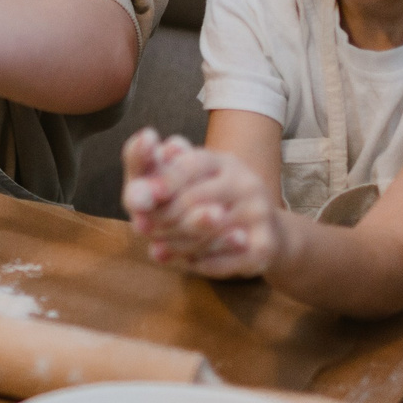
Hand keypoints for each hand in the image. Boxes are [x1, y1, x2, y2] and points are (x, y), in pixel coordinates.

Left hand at [124, 130, 281, 278]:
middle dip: (162, 217)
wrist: (265, 233)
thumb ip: (159, 163)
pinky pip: (224, 260)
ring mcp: (259, 214)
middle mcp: (246, 183)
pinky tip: (185, 262)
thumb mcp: (188, 178)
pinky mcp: (264, 246)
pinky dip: (199, 263)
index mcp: (224, 162)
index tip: (136, 198)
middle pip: (196, 199)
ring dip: (176, 244)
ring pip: (206, 233)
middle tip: (140, 229)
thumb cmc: (211, 201)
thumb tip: (144, 140)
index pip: (191, 165)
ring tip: (156, 249)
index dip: (163, 181)